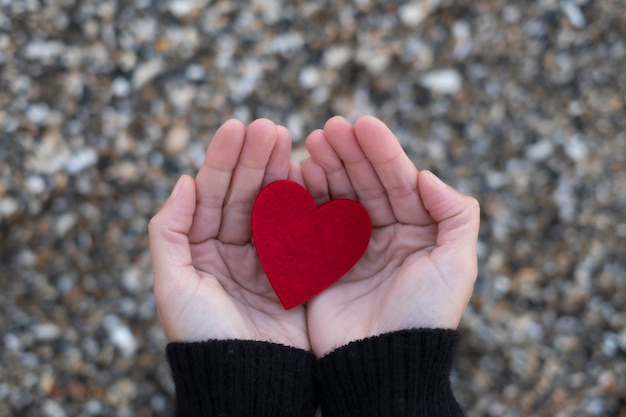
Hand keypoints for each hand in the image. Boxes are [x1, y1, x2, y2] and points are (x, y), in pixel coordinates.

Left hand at [149, 119, 309, 349]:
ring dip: (280, 174)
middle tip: (271, 127)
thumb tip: (182, 180)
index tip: (239, 127)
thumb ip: (168, 230)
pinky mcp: (295, 274)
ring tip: (291, 142)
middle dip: (255, 160)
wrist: (246, 381)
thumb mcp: (172, 283)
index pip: (211, 194)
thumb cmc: (202, 335)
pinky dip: (304, 205)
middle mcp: (232, 251)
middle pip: (244, 195)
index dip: (223, 160)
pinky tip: (310, 178)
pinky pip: (299, 232)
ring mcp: (266, 260)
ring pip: (272, 207)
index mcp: (200, 250)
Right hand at [302, 116, 479, 355]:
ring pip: (337, 197)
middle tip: (327, 129)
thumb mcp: (458, 265)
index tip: (362, 124)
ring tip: (311, 145)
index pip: (398, 180)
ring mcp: (351, 247)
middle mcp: (384, 234)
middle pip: (365, 183)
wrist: (384, 366)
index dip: (382, 151)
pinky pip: (313, 223)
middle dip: (348, 154)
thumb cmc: (425, 317)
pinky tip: (296, 176)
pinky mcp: (322, 263)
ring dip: (325, 169)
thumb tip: (427, 174)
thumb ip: (456, 215)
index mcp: (417, 229)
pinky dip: (305, 200)